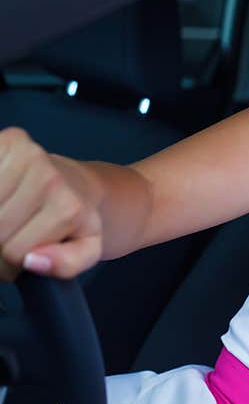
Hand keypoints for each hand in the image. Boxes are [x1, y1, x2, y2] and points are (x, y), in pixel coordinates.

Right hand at [0, 127, 101, 281]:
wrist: (78, 186)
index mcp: (66, 205)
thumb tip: (33, 260)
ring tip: (7, 219)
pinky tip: (3, 196)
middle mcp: (46, 173)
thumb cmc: (74, 221)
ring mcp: (22, 150)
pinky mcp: (4, 140)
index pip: (14, 252)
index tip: (21, 255)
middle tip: (12, 237)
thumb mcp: (86, 249)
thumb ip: (67, 264)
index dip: (12, 263)